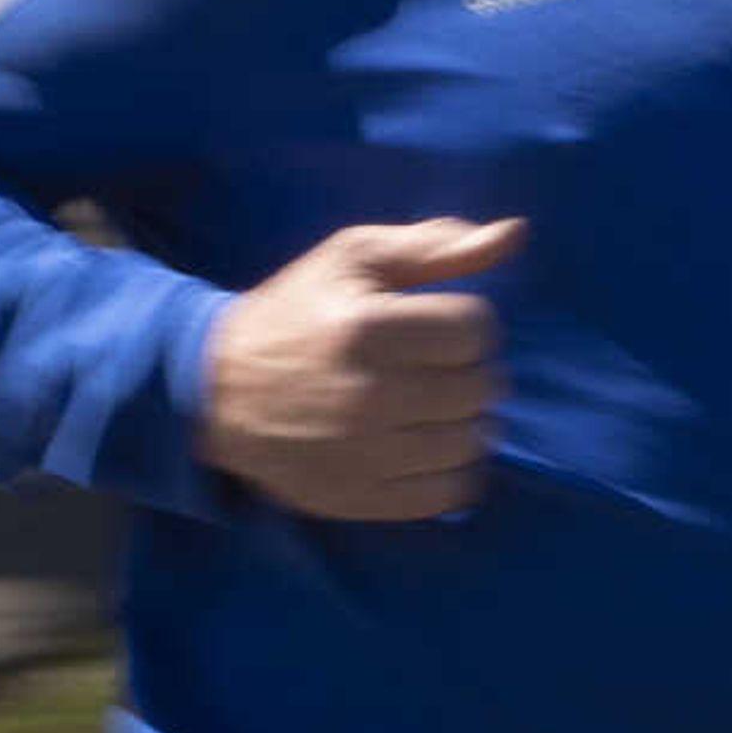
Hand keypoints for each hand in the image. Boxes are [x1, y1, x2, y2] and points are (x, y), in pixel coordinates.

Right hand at [201, 217, 522, 520]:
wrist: (215, 390)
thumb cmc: (295, 313)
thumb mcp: (354, 258)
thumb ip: (437, 246)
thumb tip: (516, 233)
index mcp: (367, 328)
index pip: (476, 329)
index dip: (468, 323)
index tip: (439, 325)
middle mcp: (370, 397)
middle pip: (481, 386)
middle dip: (471, 370)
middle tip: (436, 366)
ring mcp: (367, 456)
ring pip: (473, 440)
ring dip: (467, 419)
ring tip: (433, 404)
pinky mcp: (362, 499)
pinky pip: (451, 493)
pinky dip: (455, 468)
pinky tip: (429, 444)